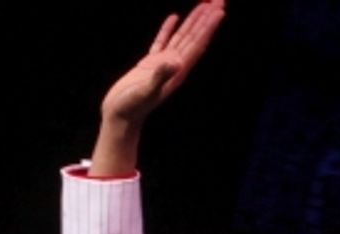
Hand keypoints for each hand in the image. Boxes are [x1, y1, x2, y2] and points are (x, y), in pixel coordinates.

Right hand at [90, 3, 225, 174]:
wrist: (119, 116)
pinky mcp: (149, 64)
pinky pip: (162, 41)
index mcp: (177, 71)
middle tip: (220, 1)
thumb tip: (175, 62)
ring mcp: (162, 64)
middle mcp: (173, 66)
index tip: (220, 11)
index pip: (197, 45)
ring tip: (204, 5)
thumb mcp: (146, 91)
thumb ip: (161, 76)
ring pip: (182, 37)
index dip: (208, 27)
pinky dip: (168, 28)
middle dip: (207, 19)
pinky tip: (174, 17)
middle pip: (194, 38)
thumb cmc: (132, 107)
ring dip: (193, 21)